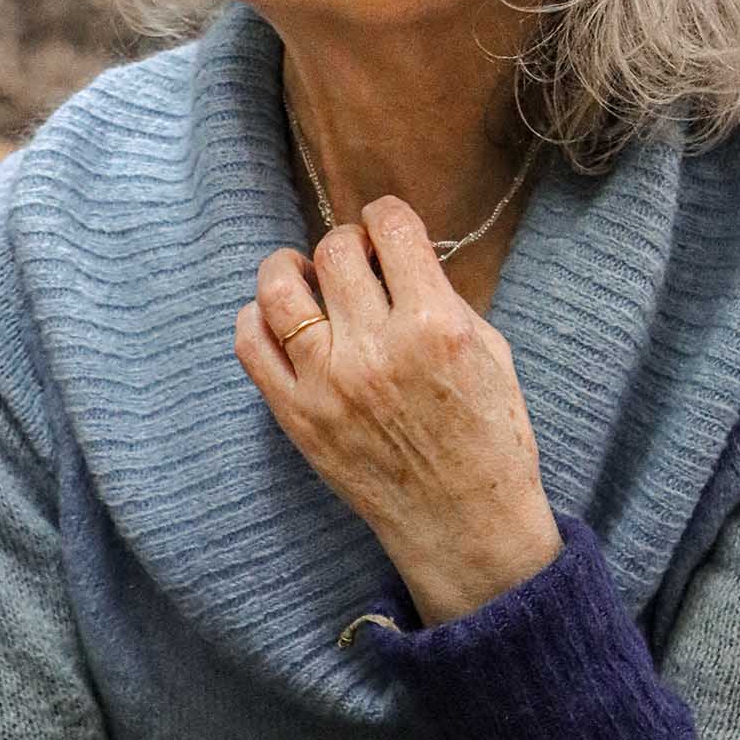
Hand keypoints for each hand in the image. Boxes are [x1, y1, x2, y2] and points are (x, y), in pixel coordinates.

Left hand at [235, 194, 560, 624]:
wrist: (464, 523)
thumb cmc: (488, 434)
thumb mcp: (489, 349)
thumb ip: (440, 294)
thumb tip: (391, 252)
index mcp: (434, 326)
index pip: (390, 228)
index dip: (386, 216)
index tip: (386, 228)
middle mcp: (375, 350)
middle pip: (333, 250)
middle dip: (347, 243)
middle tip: (356, 262)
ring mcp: (328, 384)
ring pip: (279, 287)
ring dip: (290, 267)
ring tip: (305, 276)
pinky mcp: (296, 416)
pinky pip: (250, 343)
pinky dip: (258, 316)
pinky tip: (281, 317)